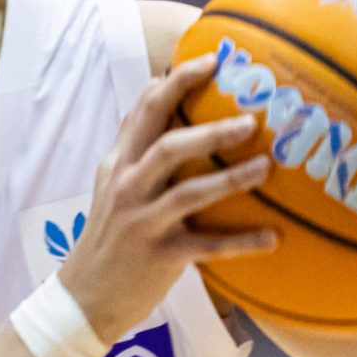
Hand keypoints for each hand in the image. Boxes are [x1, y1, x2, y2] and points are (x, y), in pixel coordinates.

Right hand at [56, 53, 276, 341]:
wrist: (84, 296)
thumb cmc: (107, 237)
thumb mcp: (109, 185)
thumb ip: (133, 144)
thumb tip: (156, 89)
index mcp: (118, 165)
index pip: (142, 113)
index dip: (176, 83)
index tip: (211, 60)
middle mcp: (128, 189)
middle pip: (167, 147)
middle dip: (210, 130)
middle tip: (250, 118)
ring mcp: (143, 223)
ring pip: (189, 193)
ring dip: (231, 178)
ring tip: (267, 166)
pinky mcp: (161, 257)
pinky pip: (207, 246)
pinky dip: (241, 242)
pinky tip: (272, 238)